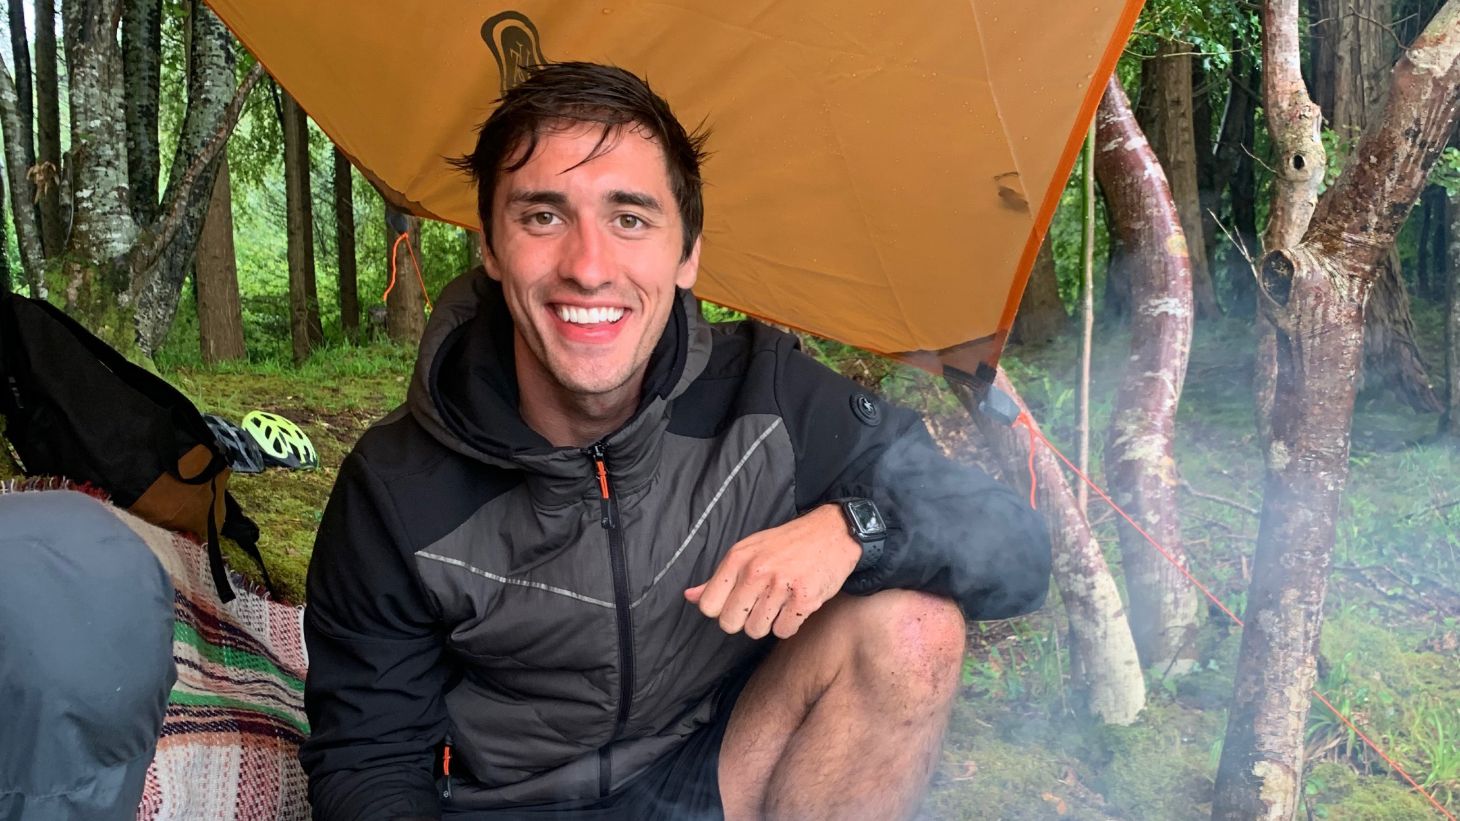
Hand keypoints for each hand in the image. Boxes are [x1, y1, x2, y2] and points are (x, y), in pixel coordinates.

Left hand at [684, 505, 860, 638]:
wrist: (832, 532)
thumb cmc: (787, 544)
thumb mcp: (748, 551)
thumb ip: (719, 577)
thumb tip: (689, 597)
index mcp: (738, 558)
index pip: (709, 606)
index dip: (722, 609)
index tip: (738, 601)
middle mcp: (756, 571)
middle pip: (730, 623)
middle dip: (744, 619)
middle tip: (761, 604)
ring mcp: (781, 585)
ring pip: (756, 630)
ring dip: (768, 622)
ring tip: (780, 602)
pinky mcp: (805, 599)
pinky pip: (783, 631)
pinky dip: (789, 623)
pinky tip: (795, 604)